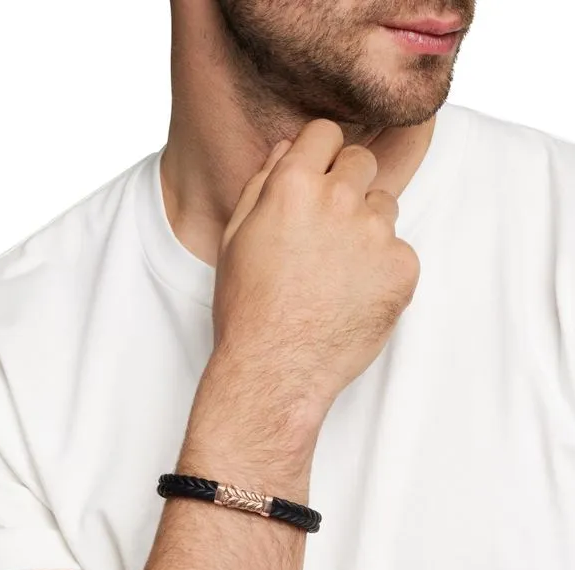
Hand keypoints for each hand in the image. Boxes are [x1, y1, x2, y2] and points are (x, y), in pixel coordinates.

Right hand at [211, 119, 420, 429]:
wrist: (277, 368)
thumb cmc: (248, 307)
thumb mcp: (236, 237)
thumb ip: (263, 183)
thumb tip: (287, 148)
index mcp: (293, 186)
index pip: (326, 132)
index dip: (320, 152)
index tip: (319, 172)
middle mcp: (339, 199)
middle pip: (361, 162)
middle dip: (346, 183)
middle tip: (327, 228)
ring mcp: (377, 233)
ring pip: (383, 205)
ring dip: (365, 226)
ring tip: (338, 269)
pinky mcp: (403, 268)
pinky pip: (398, 249)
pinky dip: (382, 266)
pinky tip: (355, 293)